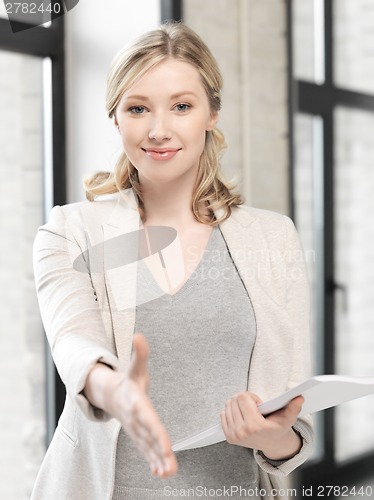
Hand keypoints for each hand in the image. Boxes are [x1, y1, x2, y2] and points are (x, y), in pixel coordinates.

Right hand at [85, 334, 177, 477]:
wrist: (110, 395)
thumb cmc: (128, 381)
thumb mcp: (136, 366)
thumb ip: (140, 353)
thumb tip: (138, 335)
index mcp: (136, 403)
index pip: (149, 419)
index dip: (157, 434)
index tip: (166, 447)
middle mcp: (136, 419)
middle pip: (149, 438)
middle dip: (159, 453)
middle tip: (170, 468)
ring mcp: (136, 430)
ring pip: (148, 447)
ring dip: (158, 461)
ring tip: (168, 474)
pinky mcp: (139, 436)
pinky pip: (146, 450)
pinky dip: (153, 461)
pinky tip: (163, 472)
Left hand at [220, 392, 303, 459]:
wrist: (272, 445)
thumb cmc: (278, 428)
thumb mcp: (287, 419)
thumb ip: (293, 408)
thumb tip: (300, 398)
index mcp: (255, 426)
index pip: (243, 397)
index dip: (252, 396)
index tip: (259, 404)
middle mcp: (242, 432)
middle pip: (234, 399)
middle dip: (244, 399)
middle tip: (254, 407)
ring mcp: (234, 435)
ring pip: (228, 405)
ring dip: (237, 404)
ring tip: (249, 411)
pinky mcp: (229, 437)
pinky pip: (223, 414)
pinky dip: (231, 412)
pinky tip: (242, 416)